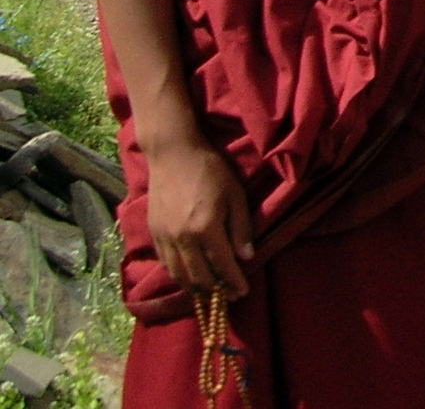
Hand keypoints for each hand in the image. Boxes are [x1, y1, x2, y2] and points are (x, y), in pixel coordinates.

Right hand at [146, 137, 253, 296]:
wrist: (173, 154)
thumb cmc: (211, 170)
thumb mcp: (235, 195)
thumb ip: (240, 228)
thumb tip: (246, 257)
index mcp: (205, 227)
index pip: (223, 265)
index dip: (234, 282)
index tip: (243, 292)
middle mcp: (182, 238)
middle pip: (199, 276)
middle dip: (216, 289)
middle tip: (229, 295)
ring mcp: (165, 238)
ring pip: (179, 274)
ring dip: (196, 287)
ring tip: (211, 291)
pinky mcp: (154, 234)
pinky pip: (166, 264)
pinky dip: (178, 275)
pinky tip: (189, 275)